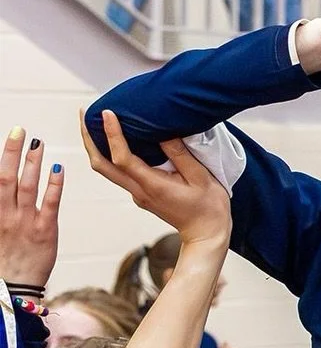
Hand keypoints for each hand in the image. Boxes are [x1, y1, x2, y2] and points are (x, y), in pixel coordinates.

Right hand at [0, 127, 63, 287]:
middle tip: (20, 130)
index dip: (1, 157)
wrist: (14, 288)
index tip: (7, 137)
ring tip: (38, 143)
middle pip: (7, 177)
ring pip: (28, 186)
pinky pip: (50, 204)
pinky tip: (58, 169)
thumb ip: (1, 205)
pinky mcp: (46, 231)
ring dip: (33, 162)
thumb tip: (5, 184)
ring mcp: (26, 222)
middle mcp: (6, 214)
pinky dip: (54, 185)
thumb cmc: (4, 258)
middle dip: (12, 152)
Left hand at [81, 111, 230, 253]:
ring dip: (95, 145)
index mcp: (152, 186)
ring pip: (106, 169)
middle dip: (89, 138)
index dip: (112, 135)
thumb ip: (180, 154)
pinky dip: (110, 153)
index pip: (122, 159)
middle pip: (101, 165)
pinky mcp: (141, 194)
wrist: (206, 235)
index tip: (107, 113)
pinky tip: (116, 139)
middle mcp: (139, 191)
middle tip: (84, 113)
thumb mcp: (201, 178)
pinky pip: (118, 172)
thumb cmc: (209, 208)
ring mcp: (137, 194)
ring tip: (93, 121)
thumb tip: (163, 133)